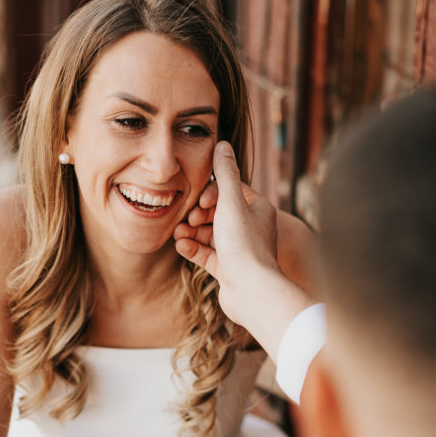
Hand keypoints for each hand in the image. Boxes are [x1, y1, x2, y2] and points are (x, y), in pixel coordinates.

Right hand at [175, 142, 311, 357]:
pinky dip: (193, 248)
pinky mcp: (227, 269)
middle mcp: (250, 228)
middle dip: (197, 214)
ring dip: (191, 231)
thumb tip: (221, 145)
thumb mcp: (231, 204)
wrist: (252, 291)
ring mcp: (238, 250)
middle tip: (188, 219)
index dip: (211, 192)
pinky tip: (180, 245)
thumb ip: (225, 174)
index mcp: (257, 209)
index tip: (201, 201)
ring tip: (178, 233)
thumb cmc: (244, 245)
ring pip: (209, 234)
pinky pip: (206, 254)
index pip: (230, 190)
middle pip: (217, 212)